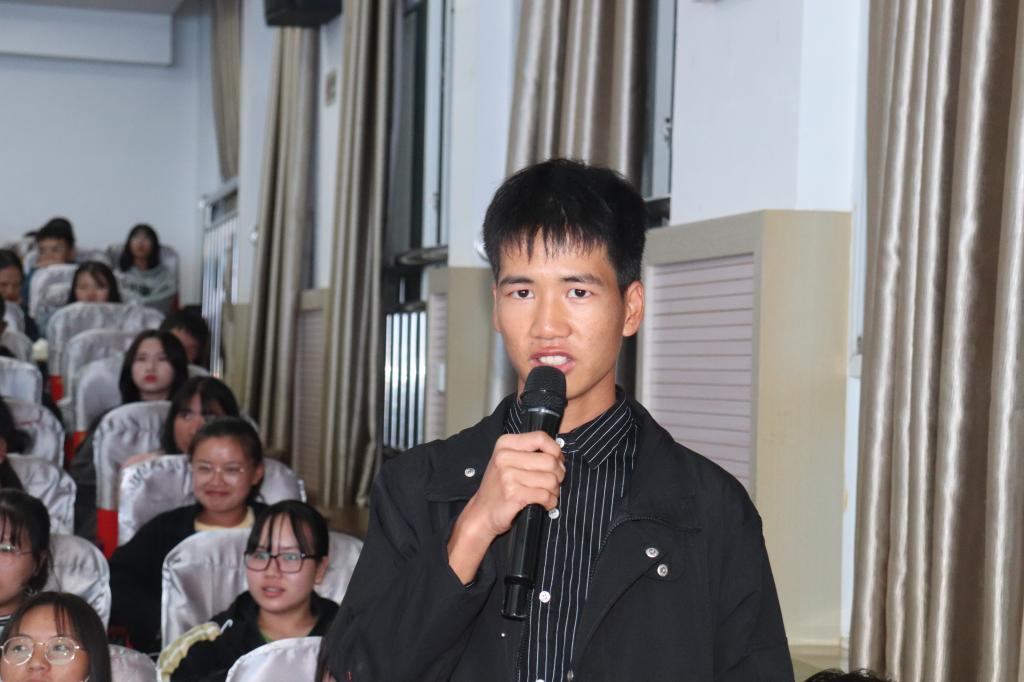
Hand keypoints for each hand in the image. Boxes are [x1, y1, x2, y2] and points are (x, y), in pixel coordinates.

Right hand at [447, 432, 563, 583]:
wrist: (482, 513)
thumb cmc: (500, 487)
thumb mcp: (508, 461)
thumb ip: (530, 453)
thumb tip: (560, 457)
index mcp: (505, 444)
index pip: (540, 438)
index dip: (555, 450)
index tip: (557, 461)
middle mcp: (504, 457)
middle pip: (549, 460)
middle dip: (559, 474)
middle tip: (554, 482)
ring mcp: (508, 476)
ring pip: (550, 480)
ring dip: (555, 490)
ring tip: (548, 494)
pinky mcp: (513, 494)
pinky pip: (545, 496)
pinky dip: (550, 502)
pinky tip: (545, 504)